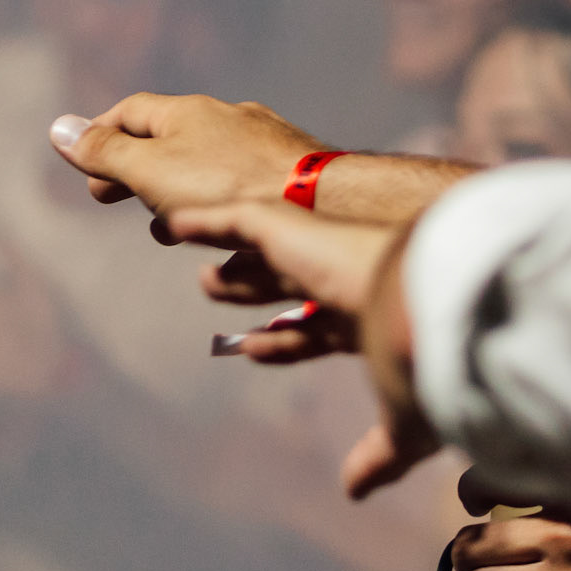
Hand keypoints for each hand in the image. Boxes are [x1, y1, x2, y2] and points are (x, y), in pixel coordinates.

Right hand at [50, 92, 322, 225]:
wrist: (315, 195)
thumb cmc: (227, 184)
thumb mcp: (152, 169)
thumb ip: (106, 153)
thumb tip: (58, 127)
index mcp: (188, 111)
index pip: (130, 111)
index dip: (99, 134)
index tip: (80, 161)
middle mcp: (225, 118)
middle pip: (166, 138)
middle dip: (132, 168)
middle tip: (106, 197)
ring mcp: (259, 142)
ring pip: (202, 163)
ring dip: (171, 192)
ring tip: (159, 228)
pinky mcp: (285, 172)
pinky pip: (235, 184)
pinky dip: (210, 204)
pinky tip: (213, 233)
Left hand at [162, 197, 445, 493]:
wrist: (431, 304)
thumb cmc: (428, 364)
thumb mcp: (406, 425)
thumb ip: (379, 455)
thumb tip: (354, 492)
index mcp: (369, 320)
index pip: (317, 329)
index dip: (282, 338)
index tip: (251, 350)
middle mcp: (344, 281)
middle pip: (286, 284)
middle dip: (252, 290)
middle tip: (213, 290)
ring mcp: (320, 253)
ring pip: (264, 250)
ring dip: (229, 259)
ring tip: (192, 259)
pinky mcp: (296, 232)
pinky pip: (238, 218)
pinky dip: (204, 219)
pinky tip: (173, 221)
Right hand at [164, 195, 393, 353]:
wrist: (397, 292)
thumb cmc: (333, 250)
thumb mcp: (270, 223)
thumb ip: (224, 221)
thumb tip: (173, 220)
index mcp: (306, 226)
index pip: (260, 226)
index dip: (225, 233)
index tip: (195, 240)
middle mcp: (325, 257)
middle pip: (277, 266)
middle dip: (240, 275)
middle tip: (206, 279)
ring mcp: (340, 296)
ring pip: (293, 306)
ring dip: (258, 316)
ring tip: (223, 331)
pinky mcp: (350, 332)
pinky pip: (307, 340)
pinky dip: (277, 346)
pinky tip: (249, 350)